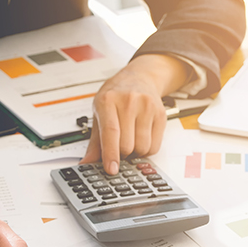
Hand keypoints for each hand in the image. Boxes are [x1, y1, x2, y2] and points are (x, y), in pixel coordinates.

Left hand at [81, 54, 188, 173]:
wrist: (139, 77)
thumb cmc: (116, 95)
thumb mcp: (99, 113)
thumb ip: (94, 141)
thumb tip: (87, 163)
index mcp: (108, 100)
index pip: (111, 132)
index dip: (110, 154)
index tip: (111, 169)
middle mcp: (128, 102)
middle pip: (127, 145)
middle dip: (122, 154)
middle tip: (118, 149)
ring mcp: (146, 107)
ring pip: (143, 147)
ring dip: (135, 153)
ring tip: (130, 142)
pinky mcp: (160, 114)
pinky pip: (155, 146)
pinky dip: (147, 150)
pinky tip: (141, 139)